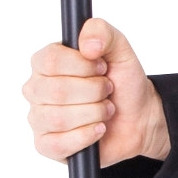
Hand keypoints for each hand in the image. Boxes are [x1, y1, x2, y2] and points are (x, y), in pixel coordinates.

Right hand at [23, 18, 168, 165]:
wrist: (139, 117)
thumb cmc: (123, 83)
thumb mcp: (120, 49)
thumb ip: (102, 32)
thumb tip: (86, 44)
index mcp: (46, 63)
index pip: (50, 61)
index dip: (82, 66)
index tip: (102, 68)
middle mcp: (37, 89)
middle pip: (56, 91)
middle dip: (94, 92)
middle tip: (107, 91)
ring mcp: (39, 118)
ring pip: (58, 119)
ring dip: (93, 114)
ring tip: (106, 110)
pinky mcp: (47, 145)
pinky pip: (58, 144)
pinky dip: (86, 136)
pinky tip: (99, 129)